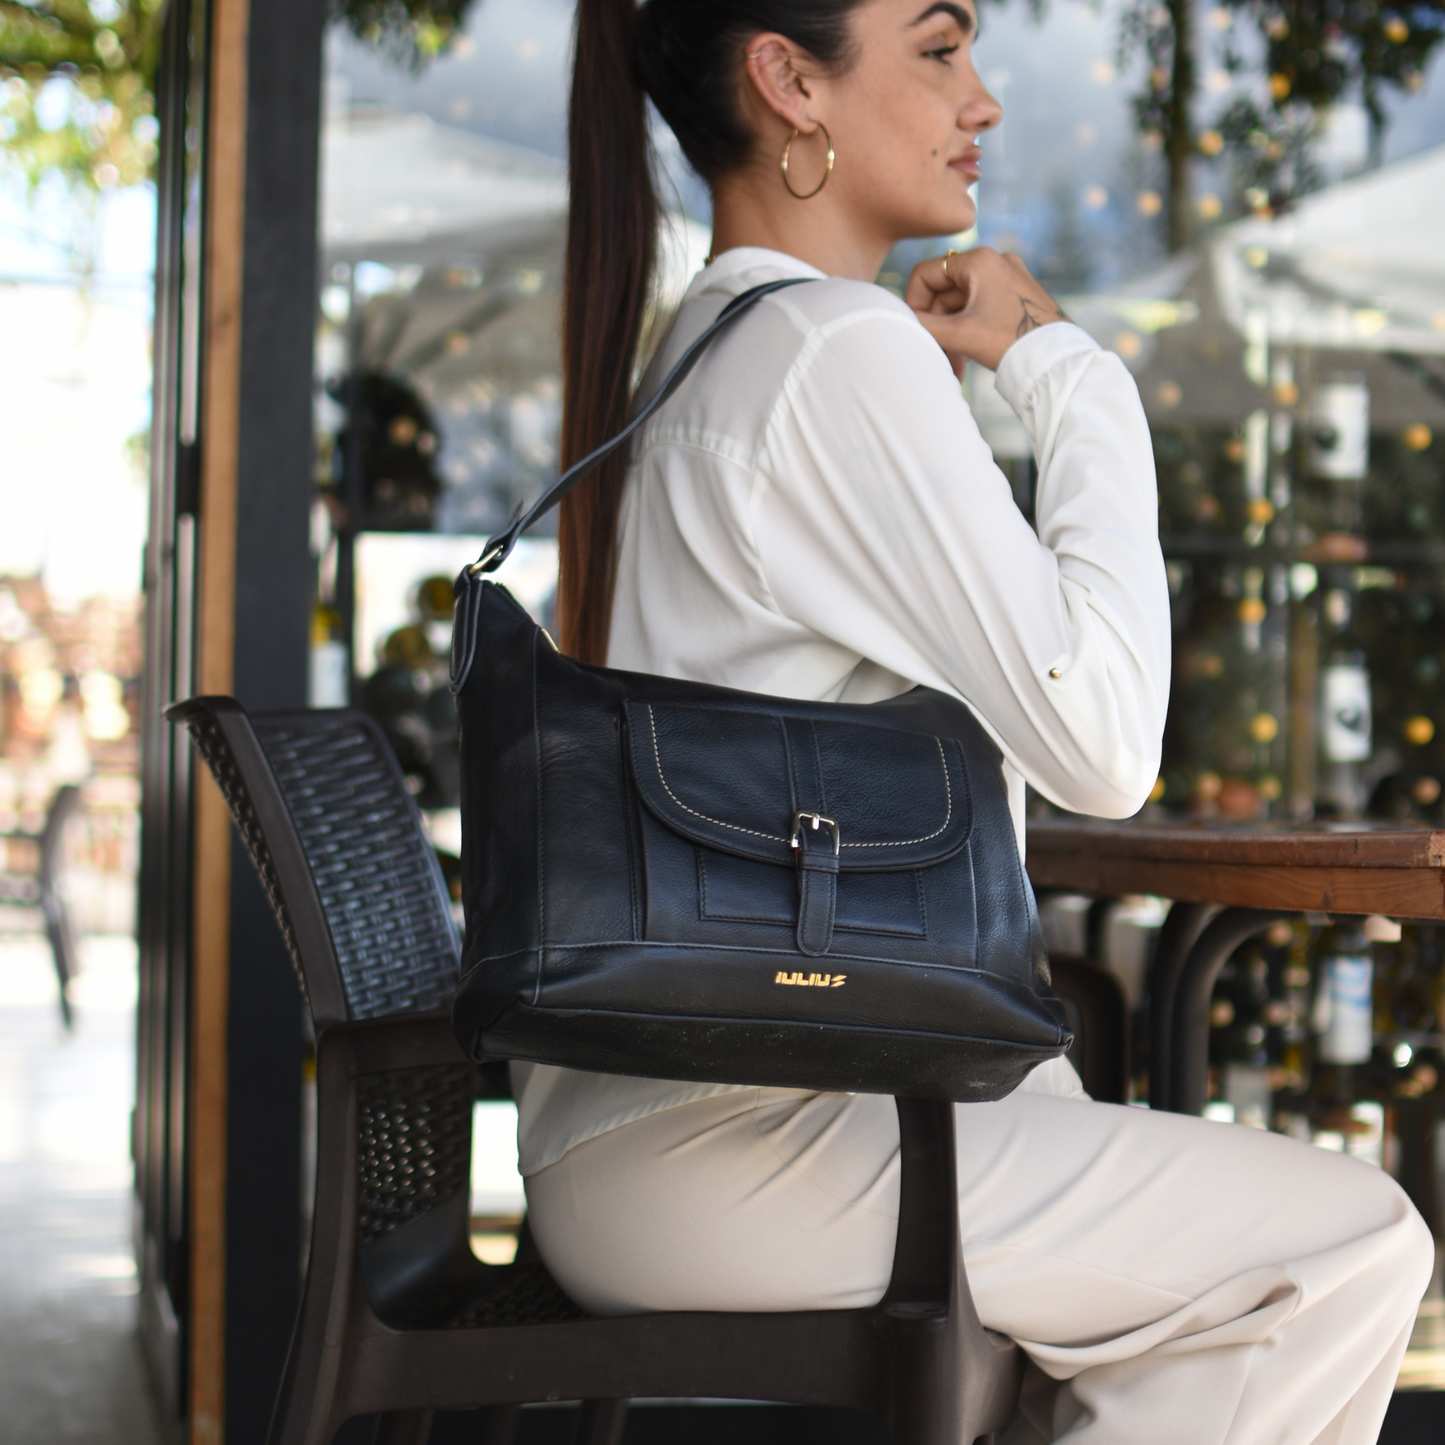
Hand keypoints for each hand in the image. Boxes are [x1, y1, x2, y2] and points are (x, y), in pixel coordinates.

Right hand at [904, 247, 1068, 374]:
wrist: (1056, 360)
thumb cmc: (1009, 341)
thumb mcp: (959, 334)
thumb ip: (923, 325)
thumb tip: (896, 320)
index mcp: (979, 260)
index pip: (926, 274)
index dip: (913, 303)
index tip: (914, 331)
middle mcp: (995, 261)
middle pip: (945, 292)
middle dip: (937, 327)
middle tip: (936, 357)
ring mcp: (1009, 278)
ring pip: (963, 305)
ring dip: (952, 335)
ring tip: (954, 367)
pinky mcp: (1018, 296)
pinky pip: (981, 309)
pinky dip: (970, 331)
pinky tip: (968, 359)